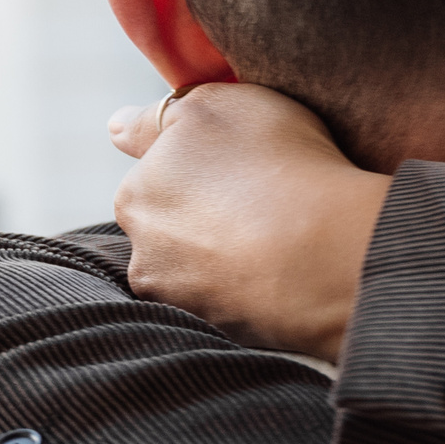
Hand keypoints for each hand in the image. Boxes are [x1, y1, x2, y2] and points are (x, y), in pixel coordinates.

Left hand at [106, 82, 383, 357]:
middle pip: (173, 232)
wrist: (329, 251)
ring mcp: (184, 303)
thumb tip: (115, 129)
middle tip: (263, 205)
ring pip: (201, 274)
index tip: (231, 172)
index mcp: (135, 196)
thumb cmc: (277, 163)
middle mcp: (144, 255)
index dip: (194, 173)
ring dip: (228, 262)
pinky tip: (287, 276)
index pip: (153, 181)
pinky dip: (253, 293)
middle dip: (205, 221)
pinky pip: (235, 307)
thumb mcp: (215, 106)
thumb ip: (157, 117)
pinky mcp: (223, 337)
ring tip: (282, 244)